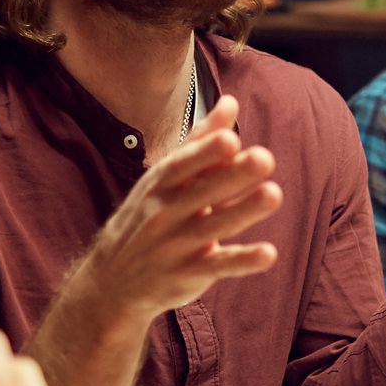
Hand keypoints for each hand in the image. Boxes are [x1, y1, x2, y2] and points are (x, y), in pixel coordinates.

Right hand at [77, 94, 281, 319]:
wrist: (110, 281)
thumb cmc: (148, 217)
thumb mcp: (165, 179)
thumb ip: (201, 142)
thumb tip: (230, 103)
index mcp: (161, 184)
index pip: (183, 165)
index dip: (205, 152)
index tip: (230, 139)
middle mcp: (165, 212)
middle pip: (202, 192)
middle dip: (232, 175)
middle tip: (265, 159)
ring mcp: (176, 245)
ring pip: (213, 226)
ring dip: (244, 211)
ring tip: (274, 194)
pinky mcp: (188, 274)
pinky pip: (218, 266)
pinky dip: (242, 261)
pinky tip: (269, 254)